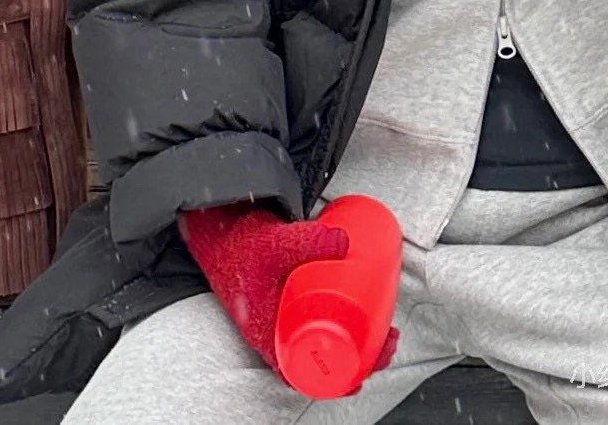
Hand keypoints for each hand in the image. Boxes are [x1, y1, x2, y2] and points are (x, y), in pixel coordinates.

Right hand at [179, 203, 398, 386]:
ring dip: (358, 344)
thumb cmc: (239, 243)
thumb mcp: (272, 243)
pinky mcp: (294, 299)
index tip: (363, 378)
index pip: (300, 373)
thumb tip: (346, 241)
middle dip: (359, 358)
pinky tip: (367, 317)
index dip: (333, 381)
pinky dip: (346, 326)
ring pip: (326, 341)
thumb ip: (306, 240)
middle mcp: (277, 331)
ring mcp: (286, 316)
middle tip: (388, 342)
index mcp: (266, 334)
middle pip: (322, 359)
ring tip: (386, 331)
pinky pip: (322, 323)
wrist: (219, 225)